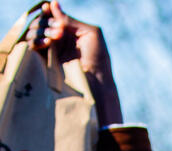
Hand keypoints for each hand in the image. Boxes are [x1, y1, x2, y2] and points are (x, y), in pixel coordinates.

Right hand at [26, 1, 121, 126]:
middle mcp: (57, 38)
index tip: (48, 9)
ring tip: (57, 36)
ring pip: (33, 31)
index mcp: (68, 30)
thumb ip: (72, 20)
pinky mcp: (45, 60)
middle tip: (60, 30)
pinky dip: (36, 40)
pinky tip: (47, 43)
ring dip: (42, 29)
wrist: (97, 81)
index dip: (47, 11)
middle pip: (40, 21)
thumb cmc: (99, 58)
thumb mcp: (91, 33)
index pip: (50, 15)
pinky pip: (31, 45)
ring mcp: (50, 49)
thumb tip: (53, 3)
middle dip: (47, 21)